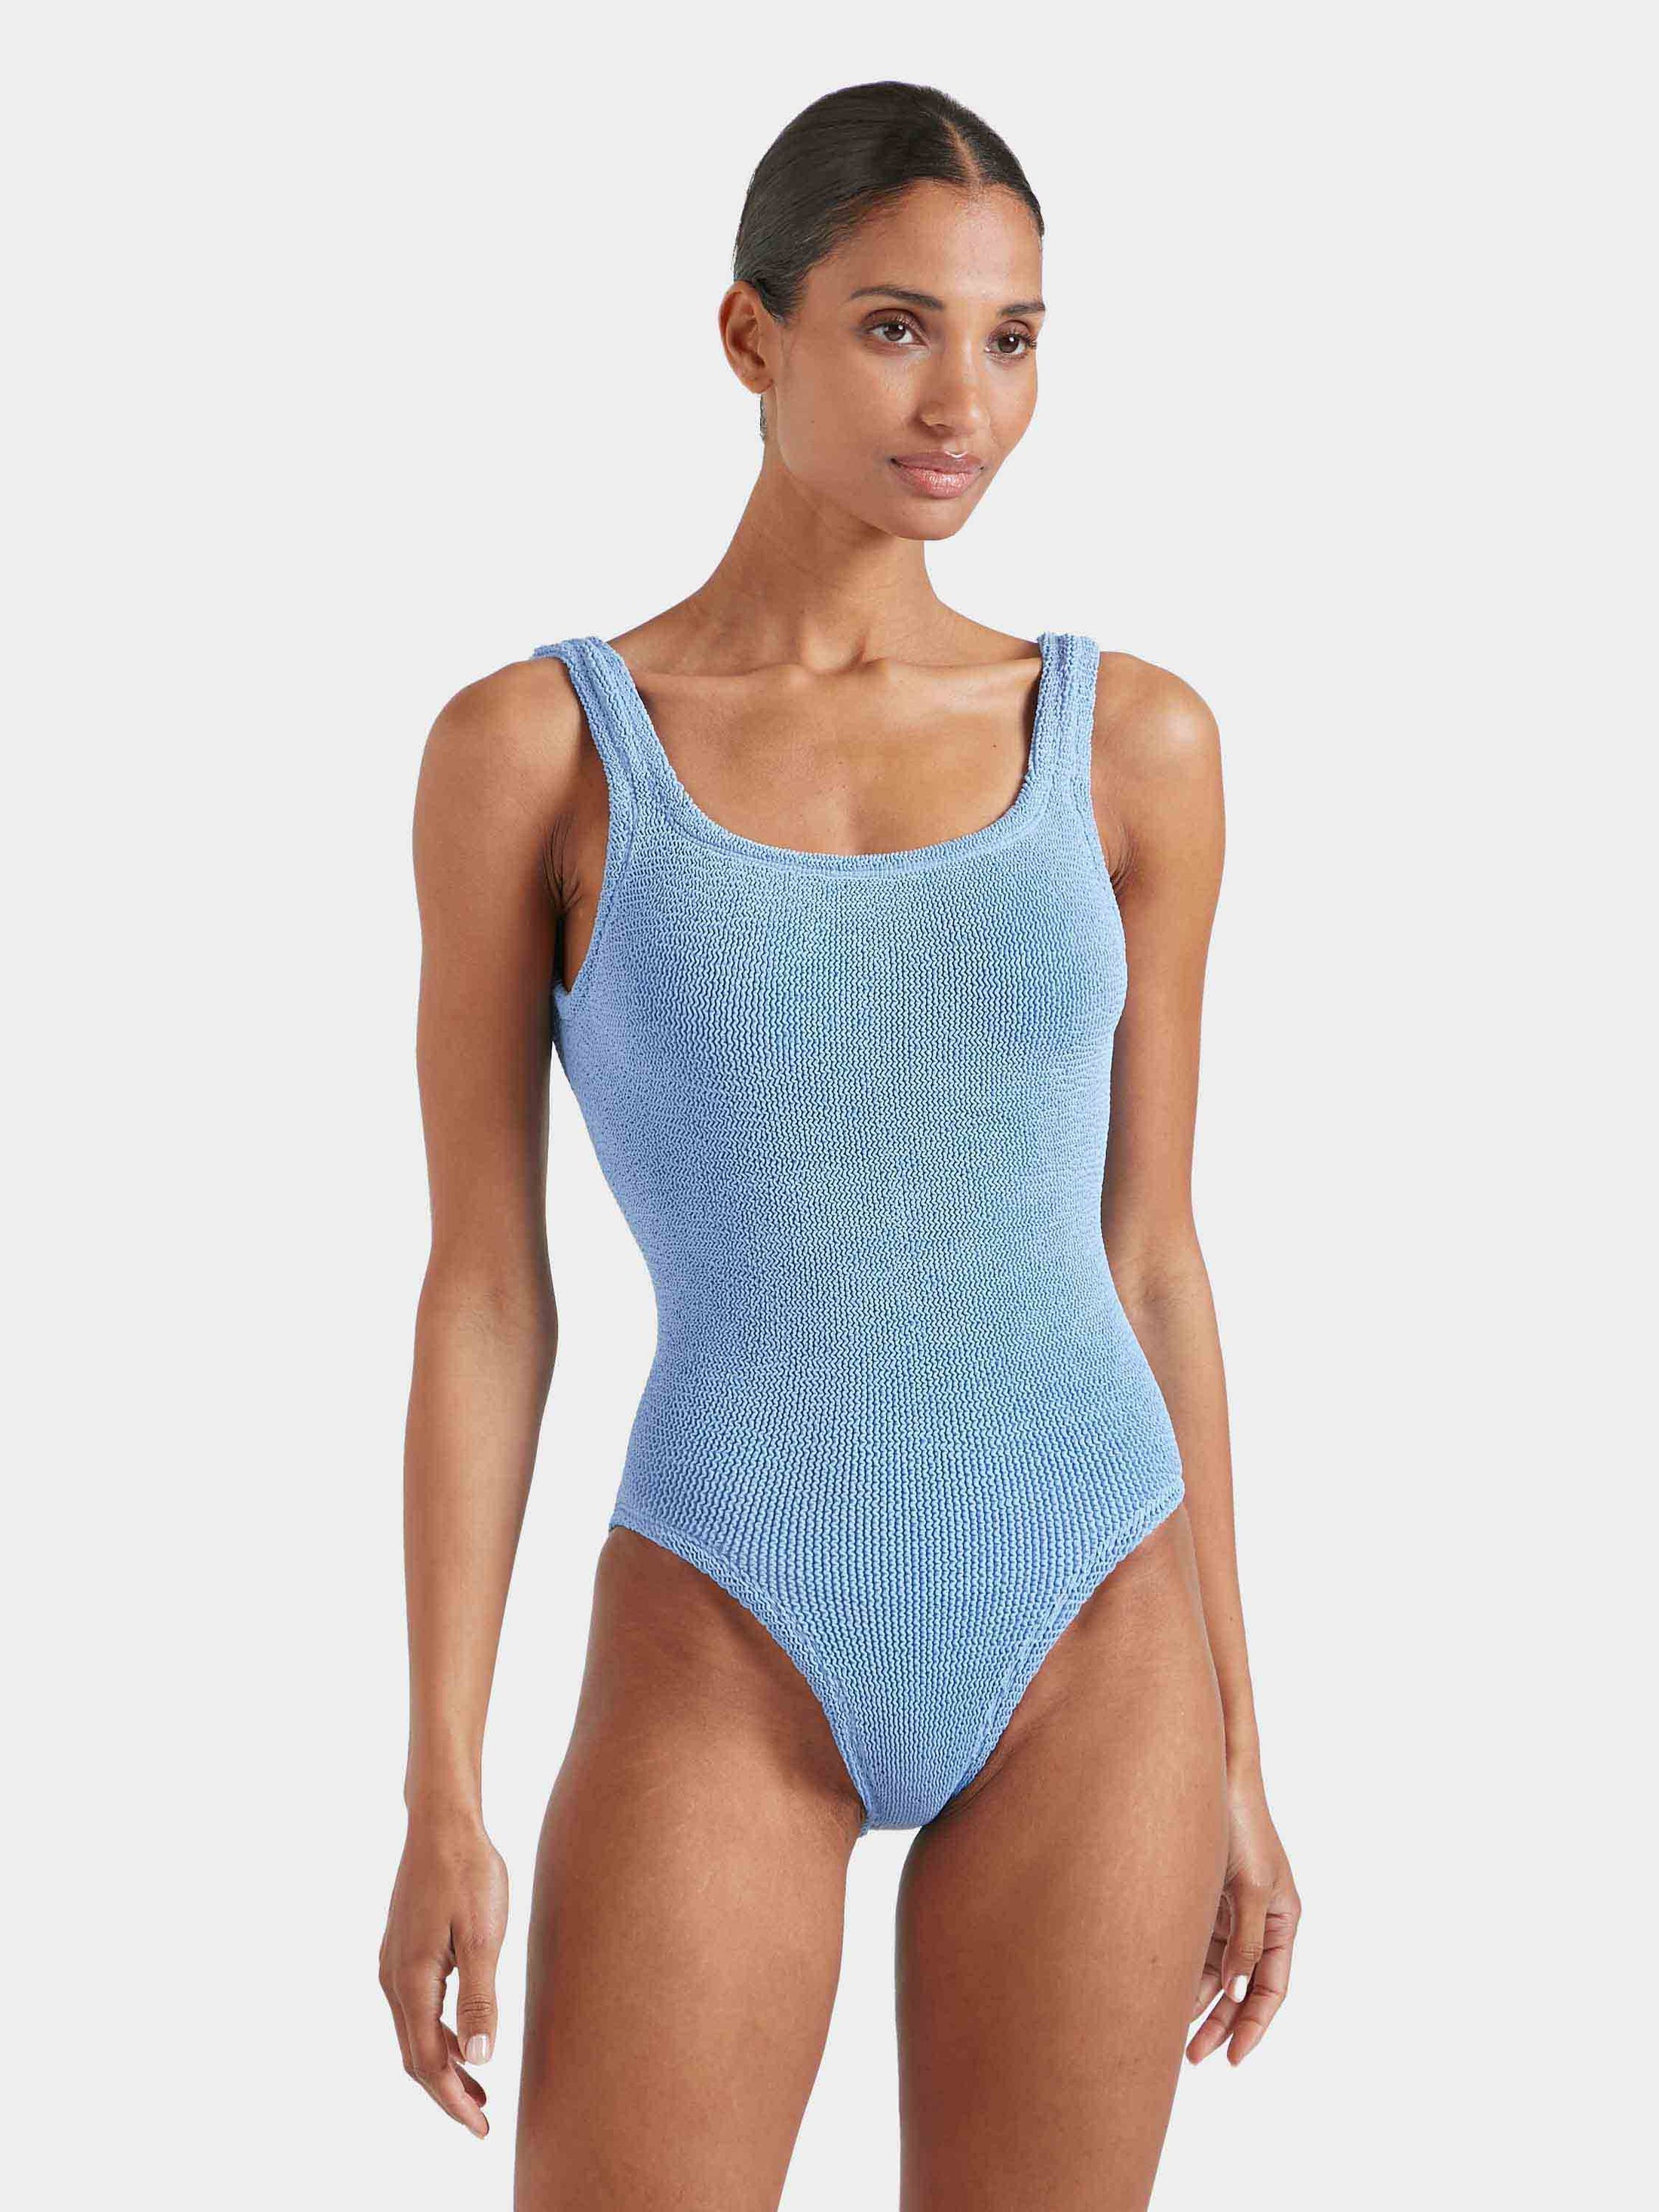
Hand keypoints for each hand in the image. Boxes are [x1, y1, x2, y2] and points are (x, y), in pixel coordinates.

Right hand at [380, 1809, 509, 2135]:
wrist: (442, 1822)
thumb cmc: (468, 1872)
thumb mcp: (483, 1935)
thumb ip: (480, 1999)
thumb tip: (480, 2060)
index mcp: (413, 1980)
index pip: (429, 2061)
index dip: (453, 2100)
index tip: (479, 2129)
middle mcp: (393, 1978)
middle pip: (415, 2056)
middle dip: (446, 2092)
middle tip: (481, 2120)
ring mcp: (393, 1964)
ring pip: (413, 2034)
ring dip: (443, 2065)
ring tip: (478, 2087)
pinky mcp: (402, 1951)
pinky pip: (415, 2010)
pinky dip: (437, 2035)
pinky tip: (462, 2038)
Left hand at [1186, 1766, 1299, 2064]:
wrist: (1212, 1775)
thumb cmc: (1239, 1825)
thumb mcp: (1248, 1887)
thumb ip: (1246, 1941)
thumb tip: (1240, 1994)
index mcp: (1284, 1918)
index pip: (1273, 1987)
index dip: (1255, 2025)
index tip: (1233, 2058)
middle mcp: (1260, 1920)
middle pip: (1244, 1987)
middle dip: (1222, 2023)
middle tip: (1195, 2057)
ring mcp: (1231, 1911)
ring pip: (1218, 1972)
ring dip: (1199, 2002)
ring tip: (1172, 2034)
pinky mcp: (1205, 1899)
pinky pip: (1198, 1948)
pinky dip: (1186, 1972)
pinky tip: (1165, 1992)